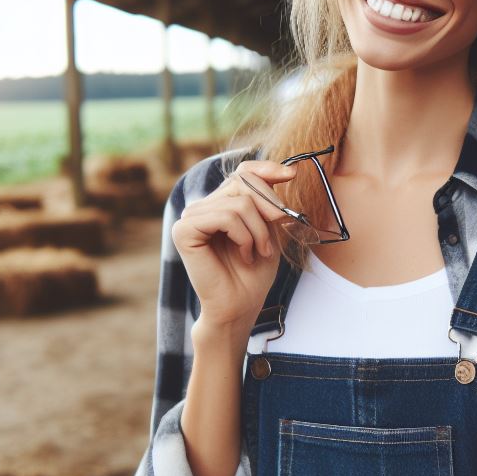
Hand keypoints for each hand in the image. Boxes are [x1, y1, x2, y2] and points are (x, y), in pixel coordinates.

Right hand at [172, 160, 297, 330]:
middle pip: (244, 183)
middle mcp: (203, 206)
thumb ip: (268, 200)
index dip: (267, 169)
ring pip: (239, 202)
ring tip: (258, 253)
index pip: (243, 172)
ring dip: (259, 231)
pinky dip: (243, 237)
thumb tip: (284, 172)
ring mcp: (191, 217)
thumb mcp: (269, 229)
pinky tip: (244, 254)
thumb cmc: (254, 272)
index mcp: (221, 204)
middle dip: (268, 210)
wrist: (240, 306)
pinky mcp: (184, 230)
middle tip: (271, 242)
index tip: (292, 175)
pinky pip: (225, 217)